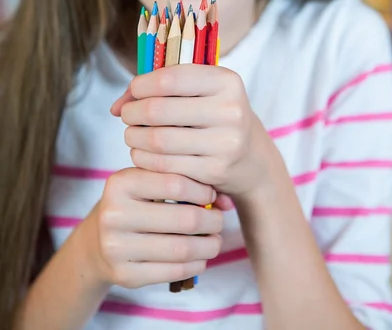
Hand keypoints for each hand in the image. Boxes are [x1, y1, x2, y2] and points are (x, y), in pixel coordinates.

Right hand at [90, 167, 222, 288]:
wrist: (98, 240)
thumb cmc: (135, 203)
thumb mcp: (150, 182)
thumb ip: (185, 182)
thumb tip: (226, 201)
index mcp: (120, 183)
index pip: (176, 183)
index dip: (203, 190)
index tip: (211, 195)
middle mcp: (113, 214)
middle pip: (184, 219)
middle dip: (212, 220)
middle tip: (219, 220)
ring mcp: (116, 247)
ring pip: (182, 248)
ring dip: (209, 245)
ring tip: (214, 240)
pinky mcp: (124, 275)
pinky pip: (173, 271)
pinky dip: (196, 264)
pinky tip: (200, 257)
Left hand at [111, 65, 270, 200]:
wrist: (250, 159)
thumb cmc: (213, 117)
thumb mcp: (200, 93)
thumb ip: (159, 89)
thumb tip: (116, 106)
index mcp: (227, 81)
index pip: (169, 78)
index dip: (141, 85)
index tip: (134, 92)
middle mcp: (231, 110)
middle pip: (158, 110)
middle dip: (132, 113)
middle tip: (127, 116)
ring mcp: (226, 142)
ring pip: (157, 140)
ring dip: (134, 137)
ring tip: (132, 135)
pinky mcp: (216, 170)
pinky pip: (164, 165)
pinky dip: (144, 159)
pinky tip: (143, 153)